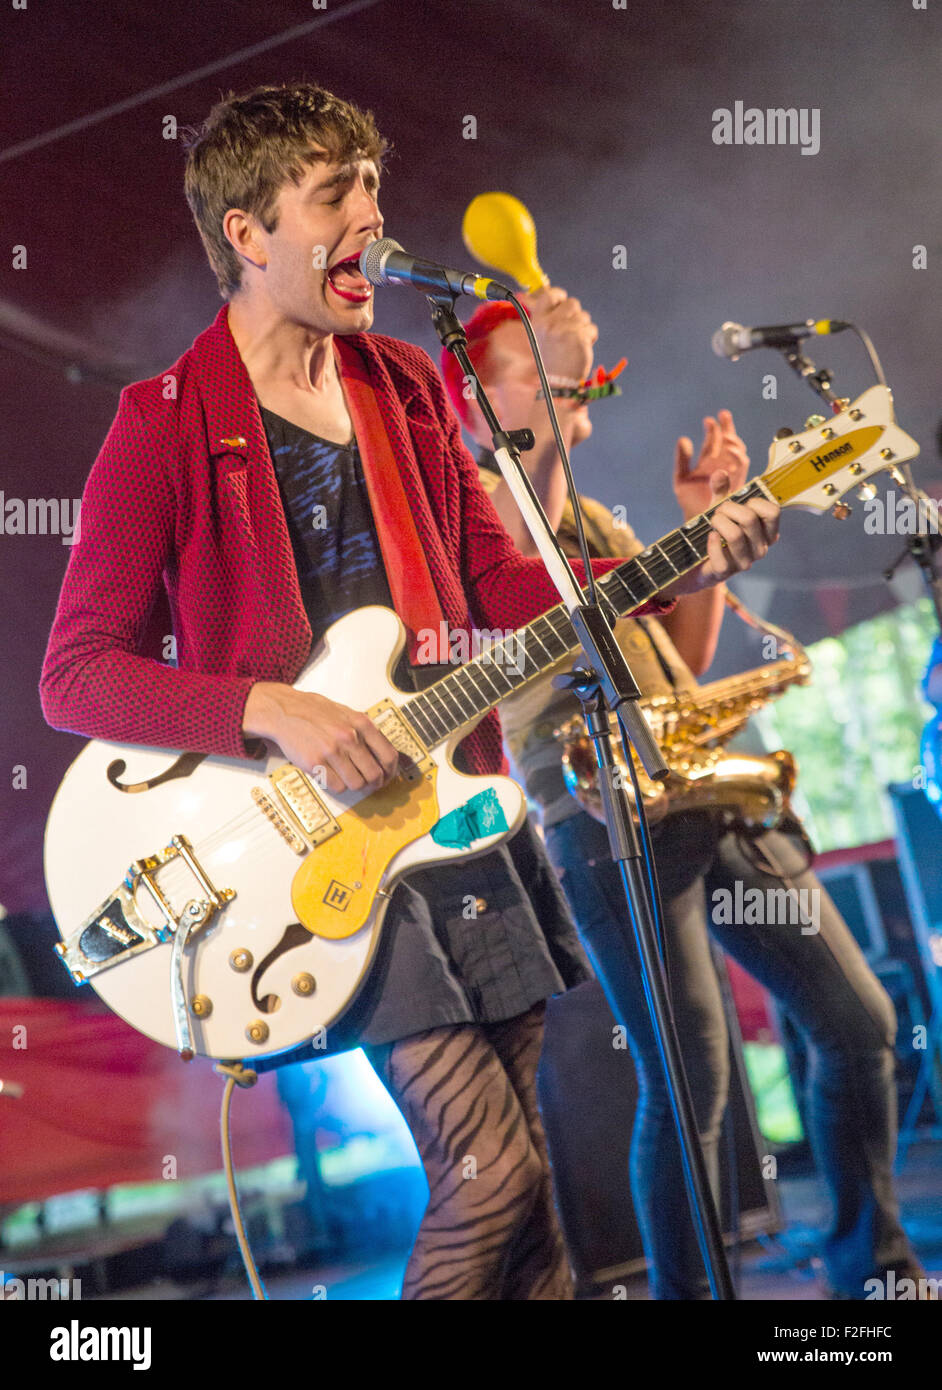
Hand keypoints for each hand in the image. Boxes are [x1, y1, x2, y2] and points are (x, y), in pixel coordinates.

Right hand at [243, 684, 400, 794]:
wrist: (285, 711)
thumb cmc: (315, 712)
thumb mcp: (347, 714)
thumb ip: (366, 732)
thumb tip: (384, 754)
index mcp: (361, 724)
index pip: (389, 756)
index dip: (391, 772)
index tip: (387, 776)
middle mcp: (349, 738)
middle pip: (374, 775)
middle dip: (375, 784)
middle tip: (370, 785)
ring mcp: (332, 751)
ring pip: (357, 784)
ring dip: (355, 786)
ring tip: (349, 778)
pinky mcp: (316, 764)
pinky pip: (337, 786)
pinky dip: (338, 785)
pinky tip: (333, 776)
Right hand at [522, 284, 597, 384]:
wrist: (558, 383)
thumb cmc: (551, 360)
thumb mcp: (540, 336)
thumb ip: (545, 316)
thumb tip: (534, 294)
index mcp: (538, 322)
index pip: (549, 295)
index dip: (559, 294)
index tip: (562, 302)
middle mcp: (550, 324)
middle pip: (572, 303)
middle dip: (576, 315)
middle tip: (570, 331)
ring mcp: (564, 330)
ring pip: (584, 316)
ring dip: (584, 327)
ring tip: (575, 343)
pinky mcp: (578, 337)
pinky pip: (591, 329)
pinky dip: (590, 338)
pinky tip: (581, 348)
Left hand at [666, 472, 779, 595]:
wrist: (695, 561)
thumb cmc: (716, 531)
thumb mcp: (720, 508)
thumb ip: (721, 491)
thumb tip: (720, 473)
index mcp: (767, 532)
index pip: (773, 511)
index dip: (754, 500)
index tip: (741, 501)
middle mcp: (760, 548)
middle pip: (750, 519)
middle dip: (728, 508)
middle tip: (718, 511)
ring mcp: (744, 562)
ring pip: (735, 535)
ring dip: (718, 522)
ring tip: (712, 522)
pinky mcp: (725, 573)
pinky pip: (720, 556)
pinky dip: (712, 543)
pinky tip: (710, 537)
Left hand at [673, 409, 748, 520]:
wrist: (699, 525)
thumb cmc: (690, 503)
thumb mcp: (681, 479)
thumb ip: (682, 459)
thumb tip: (683, 438)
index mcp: (709, 463)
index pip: (716, 441)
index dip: (715, 429)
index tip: (710, 419)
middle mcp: (723, 466)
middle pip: (729, 442)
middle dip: (727, 428)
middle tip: (723, 414)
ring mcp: (731, 474)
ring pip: (737, 453)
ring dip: (733, 441)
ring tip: (725, 435)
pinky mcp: (737, 484)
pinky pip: (742, 467)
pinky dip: (738, 457)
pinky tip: (731, 450)